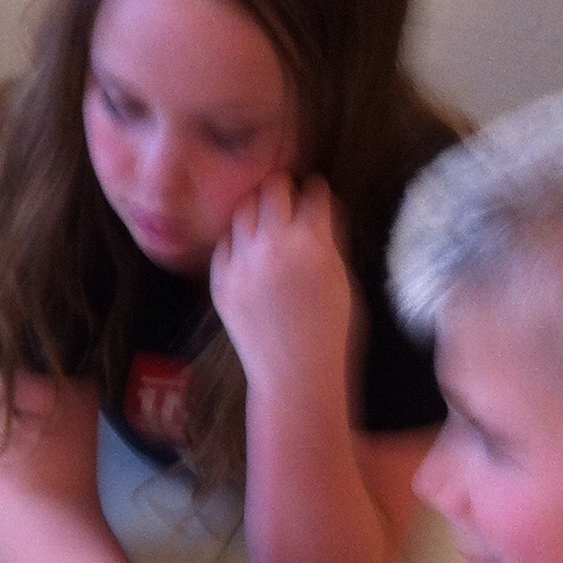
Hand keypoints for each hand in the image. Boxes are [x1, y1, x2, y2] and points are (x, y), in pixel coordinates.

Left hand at [208, 175, 356, 397]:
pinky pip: (223, 244)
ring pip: (242, 211)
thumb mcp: (342, 279)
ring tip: (265, 215)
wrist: (294, 376)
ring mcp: (241, 264)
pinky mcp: (221, 282)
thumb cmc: (330, 333)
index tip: (316, 190)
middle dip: (283, 186)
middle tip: (287, 191)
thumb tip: (320, 210)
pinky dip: (236, 239)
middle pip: (272, 190)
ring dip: (256, 207)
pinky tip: (247, 245)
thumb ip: (329, 241)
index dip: (317, 190)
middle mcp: (273, 247)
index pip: (314, 194)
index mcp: (312, 243)